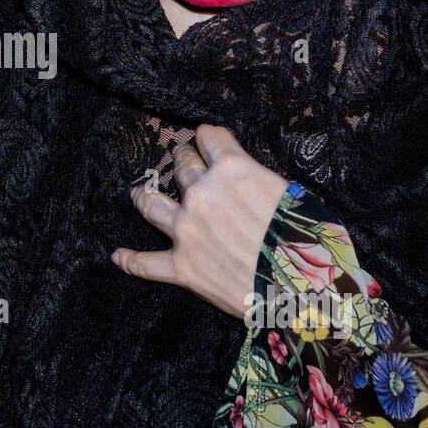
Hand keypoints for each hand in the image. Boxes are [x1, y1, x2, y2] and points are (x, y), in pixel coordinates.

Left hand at [111, 124, 288, 317]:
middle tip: (180, 162)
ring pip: (152, 204)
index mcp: (233, 170)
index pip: (209, 137)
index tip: (207, 140)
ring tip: (137, 194)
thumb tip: (253, 182)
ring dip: (143, 196)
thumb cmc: (309, 241)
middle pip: (180, 166)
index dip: (208, 137)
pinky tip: (117, 256)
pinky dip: (130, 260)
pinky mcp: (181, 267)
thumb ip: (262, 180)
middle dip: (180, 160)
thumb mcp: (295, 193)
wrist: (304, 290)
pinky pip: (146, 264)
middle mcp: (202, 194)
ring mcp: (186, 231)